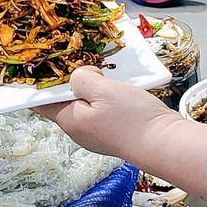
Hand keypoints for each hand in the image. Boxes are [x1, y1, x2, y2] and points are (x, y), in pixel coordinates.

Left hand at [35, 66, 183, 159]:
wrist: (164, 142)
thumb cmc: (133, 120)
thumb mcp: (102, 89)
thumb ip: (81, 79)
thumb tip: (78, 76)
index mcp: (70, 121)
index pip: (42, 103)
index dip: (43, 83)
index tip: (49, 65)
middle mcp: (80, 130)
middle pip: (66, 100)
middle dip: (74, 81)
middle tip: (87, 65)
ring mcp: (96, 133)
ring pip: (86, 103)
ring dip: (93, 87)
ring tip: (106, 75)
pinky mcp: (112, 131)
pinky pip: (102, 109)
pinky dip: (107, 96)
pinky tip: (119, 87)